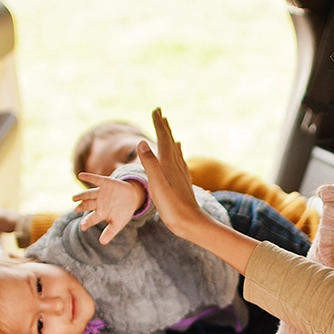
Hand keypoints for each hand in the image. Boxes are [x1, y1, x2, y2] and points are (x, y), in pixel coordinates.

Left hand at [73, 176, 146, 244]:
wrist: (133, 196)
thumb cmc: (124, 211)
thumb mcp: (119, 223)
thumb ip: (110, 232)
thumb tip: (102, 243)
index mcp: (100, 213)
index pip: (91, 219)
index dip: (87, 222)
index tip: (82, 227)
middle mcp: (98, 203)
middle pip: (88, 205)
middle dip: (82, 207)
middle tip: (76, 210)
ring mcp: (100, 192)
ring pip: (89, 194)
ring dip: (81, 195)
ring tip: (74, 198)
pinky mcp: (105, 182)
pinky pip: (95, 179)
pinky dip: (88, 177)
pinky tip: (81, 175)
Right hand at [138, 108, 205, 237]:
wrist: (191, 224)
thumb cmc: (172, 207)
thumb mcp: (157, 185)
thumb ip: (150, 164)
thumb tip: (142, 142)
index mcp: (169, 164)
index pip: (163, 139)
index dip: (159, 124)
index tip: (156, 109)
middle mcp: (176, 166)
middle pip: (169, 141)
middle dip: (164, 126)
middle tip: (160, 112)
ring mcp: (181, 174)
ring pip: (175, 150)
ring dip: (169, 137)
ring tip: (167, 128)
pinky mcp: (182, 182)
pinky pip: (179, 160)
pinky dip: (177, 151)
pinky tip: (178, 150)